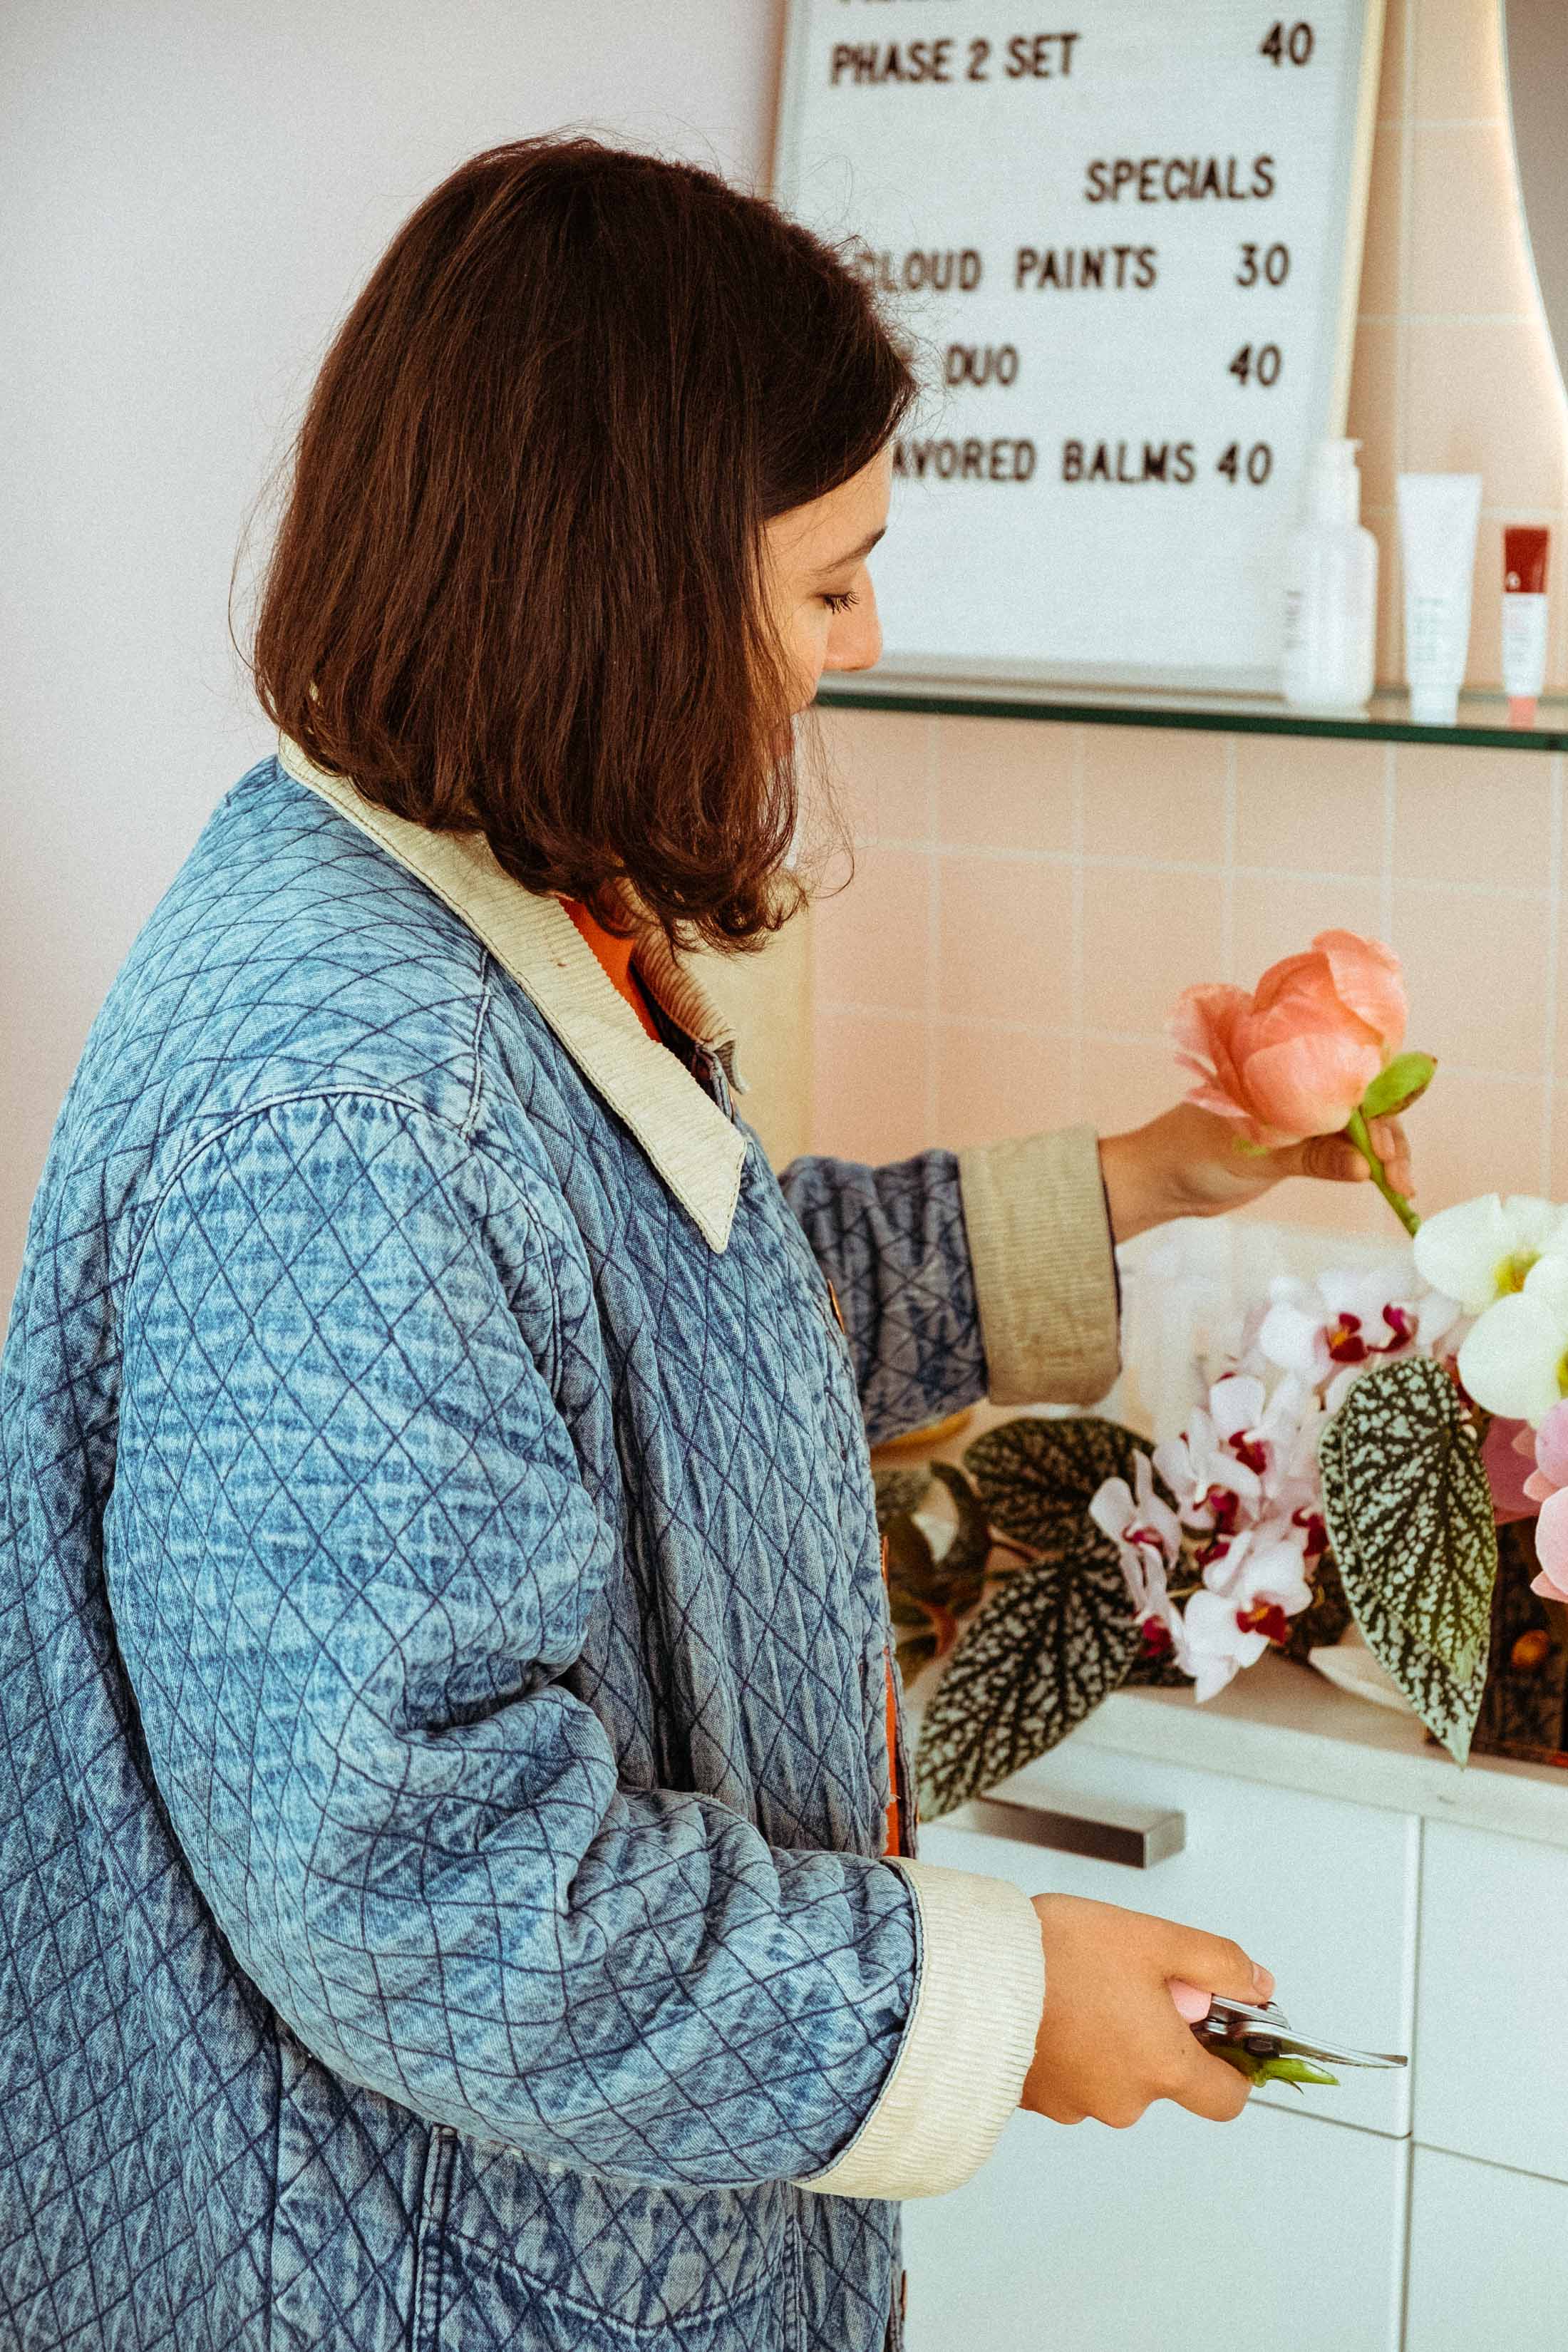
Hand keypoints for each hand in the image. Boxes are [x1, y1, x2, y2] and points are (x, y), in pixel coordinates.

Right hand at [1020, 1893, 1274, 2128]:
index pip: (1227, 2097)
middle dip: (1154, 2032)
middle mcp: (1124, 2100)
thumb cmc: (1059, 1956)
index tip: (1220, 2029)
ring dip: (1108, 2038)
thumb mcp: (1153, 1939)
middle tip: (1127, 1979)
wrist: (972, 1974)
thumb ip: (1216, 1962)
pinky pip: (1070, 2076)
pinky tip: (1050, 2006)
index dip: (1232, 2064)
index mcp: (1163, 2068)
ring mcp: (1076, 2104)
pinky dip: (1069, 2047)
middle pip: (1163, 2075)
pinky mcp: (1036, 2099)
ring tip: (1077, 1986)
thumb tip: (1257, 1985)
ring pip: (1114, 2073)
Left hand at [1098, 1101, 1414, 1244]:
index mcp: (1284, 1072)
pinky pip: (1340, 1150)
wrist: (1160, 1180)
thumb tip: (1364, 1168)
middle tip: (1399, 1179)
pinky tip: (1383, 1182)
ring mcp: (1299, 1118)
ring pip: (1356, 1131)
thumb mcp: (1255, 1156)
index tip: (1387, 1149)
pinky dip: (1362, 1165)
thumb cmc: (1192, 1152)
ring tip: (1400, 1188)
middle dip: (1388, 1138)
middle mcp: (1297, 1089)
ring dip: (1381, 1155)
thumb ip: (1311, 1159)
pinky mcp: (1296, 1146)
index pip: (1347, 1080)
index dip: (1378, 1110)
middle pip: (1361, 1106)